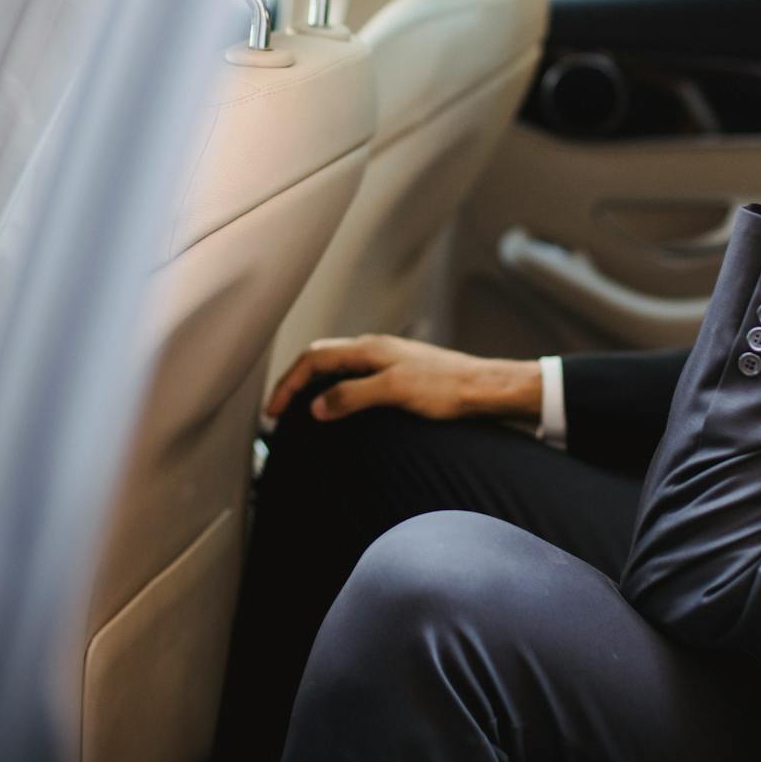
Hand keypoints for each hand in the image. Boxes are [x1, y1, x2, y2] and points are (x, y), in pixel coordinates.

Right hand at [265, 334, 541, 423]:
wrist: (486, 389)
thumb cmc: (448, 388)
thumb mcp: (394, 392)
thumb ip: (352, 395)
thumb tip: (315, 406)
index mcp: (369, 349)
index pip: (313, 359)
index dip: (288, 384)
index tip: (274, 413)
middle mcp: (376, 350)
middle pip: (321, 358)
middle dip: (295, 382)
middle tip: (280, 412)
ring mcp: (389, 361)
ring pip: (338, 368)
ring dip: (315, 387)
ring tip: (302, 413)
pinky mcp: (401, 375)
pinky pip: (355, 378)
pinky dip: (336, 392)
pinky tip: (342, 411)